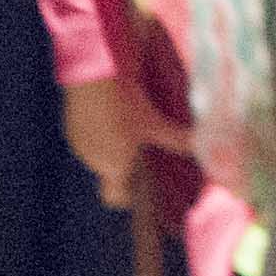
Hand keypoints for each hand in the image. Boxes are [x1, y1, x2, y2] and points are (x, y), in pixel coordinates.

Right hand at [62, 76, 192, 208]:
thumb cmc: (125, 106)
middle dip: (126, 164)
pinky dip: (101, 132)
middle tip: (146, 148)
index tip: (144, 190)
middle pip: (110, 172)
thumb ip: (176, 139)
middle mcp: (92, 161)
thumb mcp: (155, 122)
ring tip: (129, 127)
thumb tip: (204, 149)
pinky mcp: (72, 126)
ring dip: (113, 146)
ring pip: (99, 154)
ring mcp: (79, 144)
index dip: (129, 198)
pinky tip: (113, 114)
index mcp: (113, 167)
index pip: (115, 197)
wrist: (93, 77)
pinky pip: (89, 138)